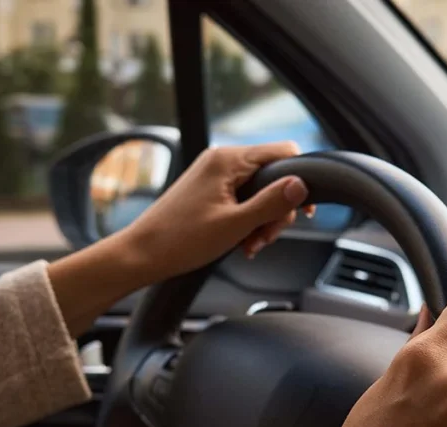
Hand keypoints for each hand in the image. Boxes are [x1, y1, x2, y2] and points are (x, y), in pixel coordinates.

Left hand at [125, 141, 313, 281]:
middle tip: (265, 238)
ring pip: (258, 191)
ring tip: (250, 245)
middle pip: (273, 176)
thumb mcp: (235, 224)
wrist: (142, 254)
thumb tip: (301, 185)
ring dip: (262, 220)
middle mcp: (221, 160)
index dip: (300, 180)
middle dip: (276, 210)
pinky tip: (241, 242)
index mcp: (228, 160)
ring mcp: (214, 175)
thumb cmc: (180, 240)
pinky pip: (241, 199)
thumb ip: (272, 203)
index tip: (305, 211)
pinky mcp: (209, 190)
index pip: (284, 152)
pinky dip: (247, 221)